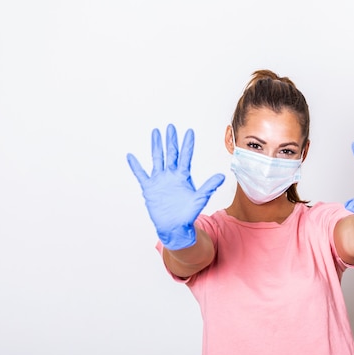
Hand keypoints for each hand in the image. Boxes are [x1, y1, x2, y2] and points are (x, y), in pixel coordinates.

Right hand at [127, 124, 224, 249]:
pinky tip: (131, 156)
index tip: (189, 131)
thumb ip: (209, 187)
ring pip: (157, 159)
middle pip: (170, 153)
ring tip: (155, 132)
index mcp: (183, 176)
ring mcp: (160, 180)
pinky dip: (136, 166)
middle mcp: (171, 175)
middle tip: (170, 127)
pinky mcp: (150, 188)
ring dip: (156, 146)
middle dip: (170, 140)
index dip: (187, 144)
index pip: (185, 156)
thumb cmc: (188, 214)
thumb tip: (222, 176)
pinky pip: (141, 174)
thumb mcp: (200, 199)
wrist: (174, 227)